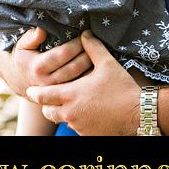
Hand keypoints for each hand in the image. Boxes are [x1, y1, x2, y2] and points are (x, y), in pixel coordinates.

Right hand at [0, 9, 91, 98]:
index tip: (85, 34)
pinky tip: (96, 66)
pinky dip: (90, 77)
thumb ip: (31, 37)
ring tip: (98, 52)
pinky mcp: (62, 96)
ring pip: (79, 79)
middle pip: (74, 67)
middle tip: (95, 42)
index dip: (77, 43)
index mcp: (38, 67)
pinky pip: (80, 87)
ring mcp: (56, 91)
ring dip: (91, 66)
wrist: (19, 80)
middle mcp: (47, 82)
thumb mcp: (22, 45)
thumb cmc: (24, 57)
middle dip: (88, 53)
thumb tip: (41, 31)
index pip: (63, 54)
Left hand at [27, 31, 141, 134]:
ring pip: (62, 120)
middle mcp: (71, 113)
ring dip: (63, 113)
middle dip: (47, 105)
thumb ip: (93, 48)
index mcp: (71, 94)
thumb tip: (85, 34)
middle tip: (51, 97)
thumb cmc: (121, 88)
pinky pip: (76, 128)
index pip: (42, 96)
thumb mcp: (107, 64)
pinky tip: (89, 112)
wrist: (138, 114)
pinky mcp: (88, 135)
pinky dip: (78, 121)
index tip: (31, 89)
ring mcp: (79, 126)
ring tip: (72, 103)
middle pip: (48, 112)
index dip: (34, 92)